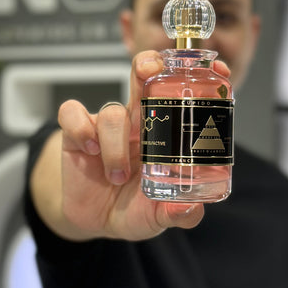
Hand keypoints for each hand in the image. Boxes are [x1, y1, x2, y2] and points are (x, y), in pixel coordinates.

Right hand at [53, 51, 226, 241]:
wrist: (95, 221)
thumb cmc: (132, 209)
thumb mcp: (157, 216)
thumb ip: (177, 215)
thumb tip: (192, 210)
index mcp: (163, 134)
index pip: (178, 94)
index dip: (193, 79)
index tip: (216, 71)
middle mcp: (137, 123)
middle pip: (142, 78)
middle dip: (147, 66)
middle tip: (149, 73)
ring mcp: (106, 126)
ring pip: (112, 112)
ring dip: (116, 143)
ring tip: (118, 176)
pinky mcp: (76, 134)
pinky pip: (72, 115)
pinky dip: (80, 129)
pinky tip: (91, 150)